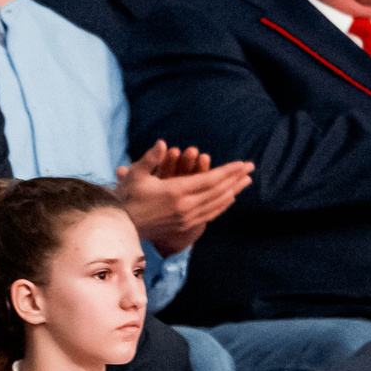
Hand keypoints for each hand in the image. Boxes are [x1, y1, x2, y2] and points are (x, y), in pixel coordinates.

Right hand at [116, 140, 252, 253]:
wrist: (120, 225)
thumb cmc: (126, 196)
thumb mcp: (135, 174)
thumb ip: (151, 158)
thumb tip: (163, 143)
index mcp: (175, 192)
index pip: (210, 180)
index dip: (229, 171)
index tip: (244, 164)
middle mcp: (184, 207)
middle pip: (218, 192)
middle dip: (236, 179)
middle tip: (251, 169)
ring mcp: (185, 218)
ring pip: (216, 205)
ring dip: (233, 192)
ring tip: (245, 182)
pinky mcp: (183, 226)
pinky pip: (209, 215)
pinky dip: (222, 205)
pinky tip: (229, 199)